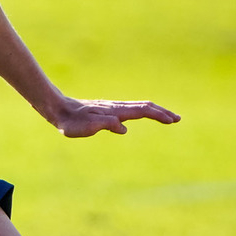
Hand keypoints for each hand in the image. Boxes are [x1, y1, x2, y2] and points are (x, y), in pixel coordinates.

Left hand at [49, 96, 180, 136]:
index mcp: (114, 112)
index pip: (141, 111)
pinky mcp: (108, 110)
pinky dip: (143, 111)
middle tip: (177, 119)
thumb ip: (103, 125)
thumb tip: (123, 128)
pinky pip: (131, 109)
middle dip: (162, 112)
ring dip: (155, 111)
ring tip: (167, 117)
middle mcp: (116, 107)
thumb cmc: (70, 122)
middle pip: (144, 106)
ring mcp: (113, 107)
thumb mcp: (84, 127)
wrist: (58, 109)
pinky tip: (144, 115)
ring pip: (139, 106)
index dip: (158, 115)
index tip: (172, 120)